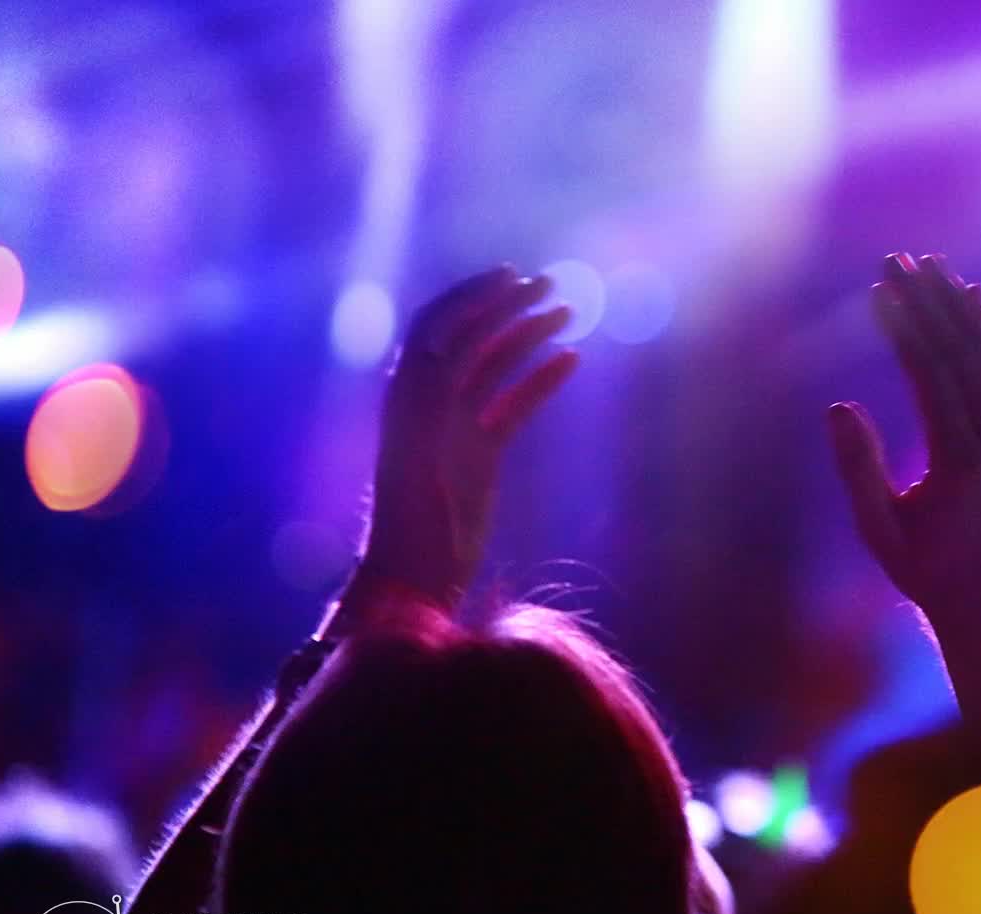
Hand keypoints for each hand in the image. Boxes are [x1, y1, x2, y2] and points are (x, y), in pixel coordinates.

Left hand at [359, 266, 576, 606]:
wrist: (418, 572)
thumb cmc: (415, 517)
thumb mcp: (418, 450)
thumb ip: (431, 394)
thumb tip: (448, 340)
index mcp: (409, 393)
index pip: (438, 325)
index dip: (470, 295)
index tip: (511, 274)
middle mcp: (431, 401)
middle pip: (469, 336)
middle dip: (505, 305)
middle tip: (549, 284)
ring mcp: (458, 425)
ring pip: (495, 365)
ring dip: (527, 335)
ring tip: (567, 313)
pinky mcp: (481, 453)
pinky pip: (513, 404)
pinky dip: (540, 380)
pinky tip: (570, 361)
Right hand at [829, 253, 980, 635]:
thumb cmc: (927, 577)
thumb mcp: (879, 532)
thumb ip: (858, 470)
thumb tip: (838, 406)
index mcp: (966, 463)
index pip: (932, 375)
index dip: (905, 327)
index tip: (880, 287)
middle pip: (965, 355)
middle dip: (930, 303)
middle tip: (900, 259)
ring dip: (962, 311)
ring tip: (934, 268)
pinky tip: (976, 306)